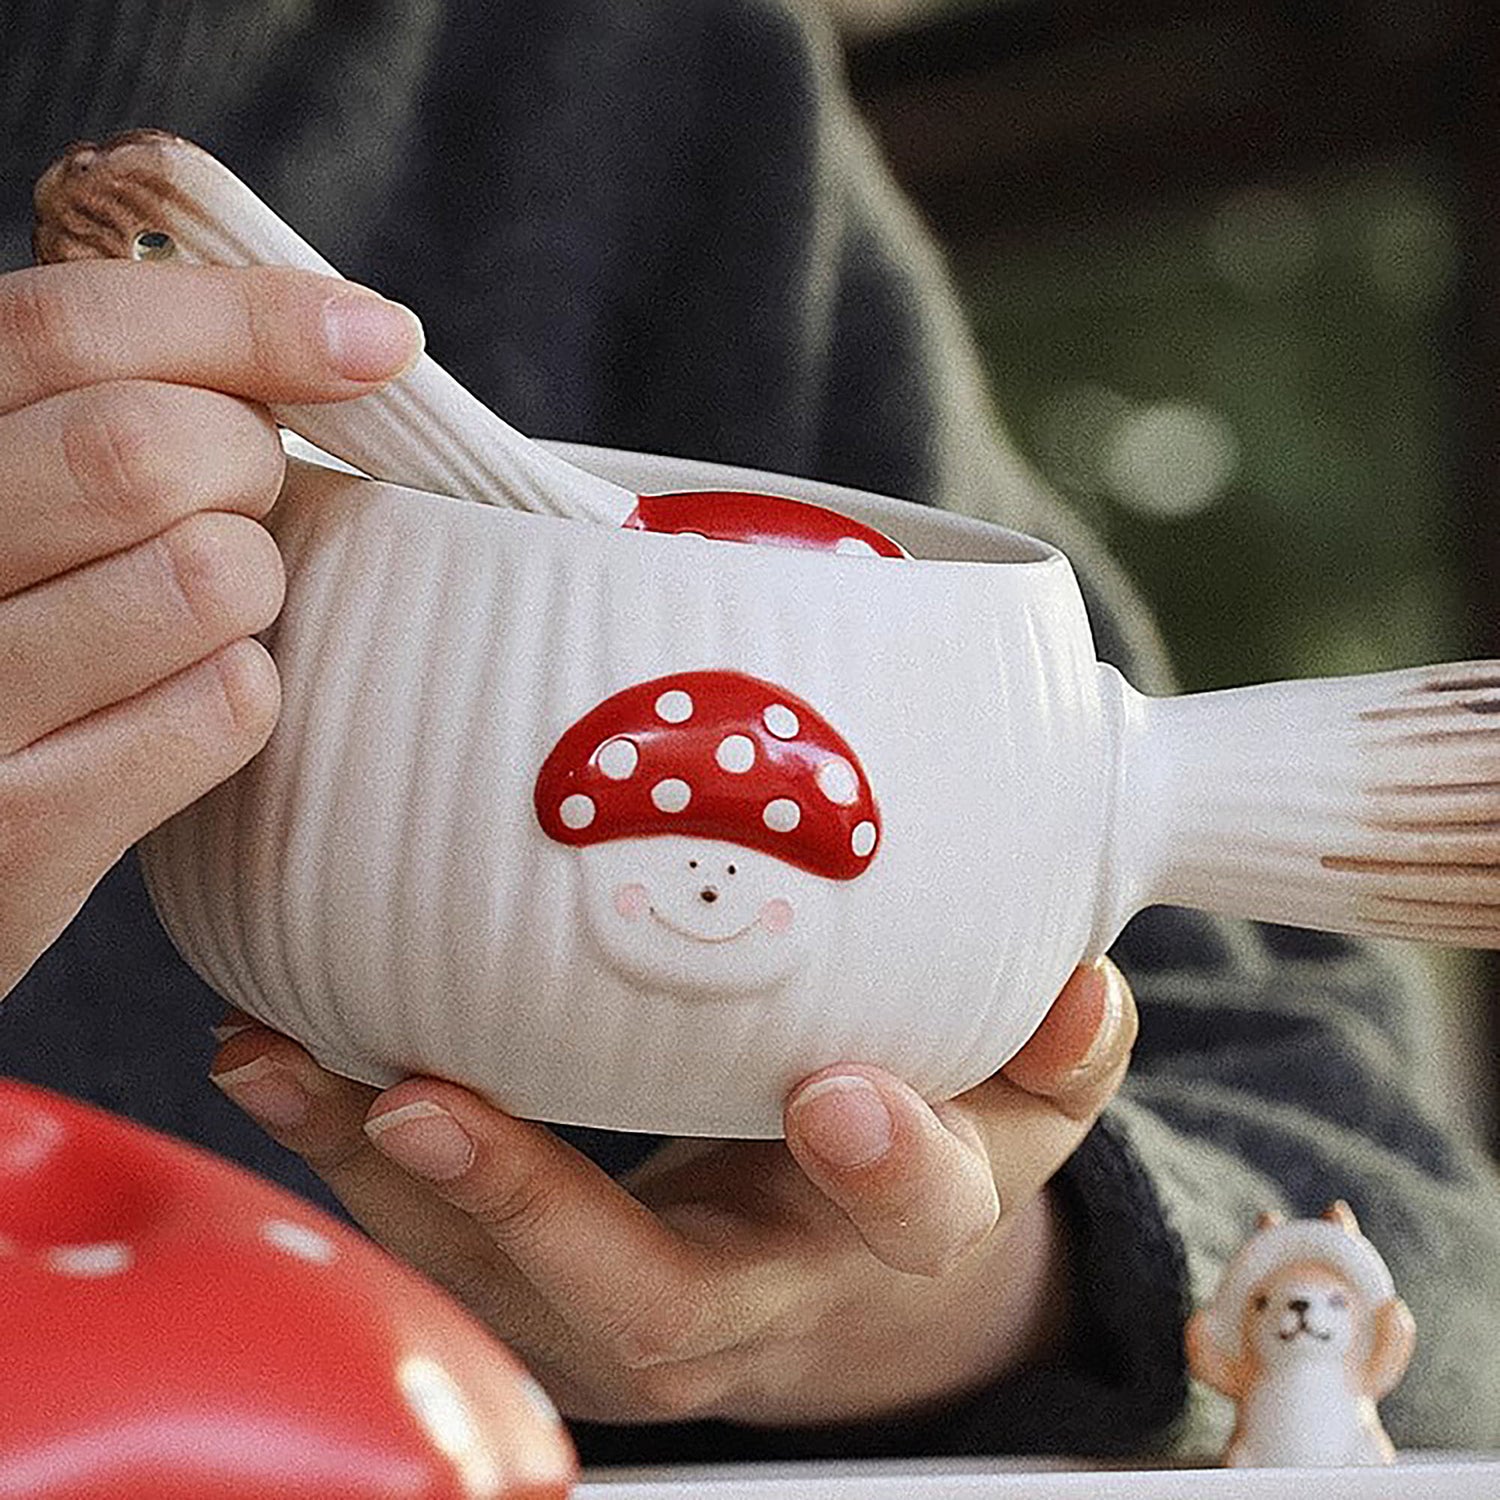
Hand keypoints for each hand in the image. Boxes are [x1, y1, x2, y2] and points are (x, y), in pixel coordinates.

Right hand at [0, 261, 421, 997]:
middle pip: (143, 447)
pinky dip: (245, 689)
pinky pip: (226, 707)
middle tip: (241, 500)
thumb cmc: (7, 636)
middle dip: (245, 463)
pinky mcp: (21, 830)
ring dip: (252, 585)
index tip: (377, 337)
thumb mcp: (21, 497)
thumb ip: (107, 406)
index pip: (66, 328)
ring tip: (203, 610)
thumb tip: (356, 332)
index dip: (246, 318)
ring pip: (206, 576)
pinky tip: (189, 699)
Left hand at [210, 960, 1135, 1426]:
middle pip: (644, 1295)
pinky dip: (340, 1148)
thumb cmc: (914, 1150)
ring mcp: (620, 1306)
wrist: (817, 1272)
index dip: (891, 1168)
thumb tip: (1081, 979)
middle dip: (533, 1208)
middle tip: (424, 1104)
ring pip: (493, 1281)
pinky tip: (275, 1053)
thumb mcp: (1007, 1107)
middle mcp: (747, 1294)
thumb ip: (1049, 1051)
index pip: (914, 1222)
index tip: (842, 1090)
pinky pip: (425, 1240)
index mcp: (886, 1235)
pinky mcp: (532, 1285)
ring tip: (282, 1060)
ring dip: (380, 1176)